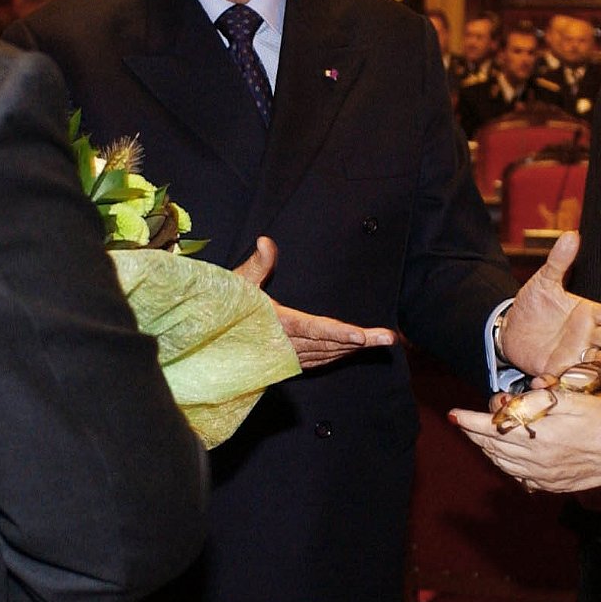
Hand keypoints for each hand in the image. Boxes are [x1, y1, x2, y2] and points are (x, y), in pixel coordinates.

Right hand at [234, 236, 395, 369]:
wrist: (211, 334)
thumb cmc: (227, 303)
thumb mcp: (239, 282)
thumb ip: (257, 264)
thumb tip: (266, 241)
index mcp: (277, 324)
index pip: (313, 328)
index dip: (338, 333)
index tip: (361, 336)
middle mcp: (284, 345)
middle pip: (329, 344)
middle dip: (361, 342)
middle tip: (389, 338)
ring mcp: (287, 356)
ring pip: (328, 354)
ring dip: (355, 349)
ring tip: (382, 340)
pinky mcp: (288, 360)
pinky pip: (319, 359)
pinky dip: (339, 353)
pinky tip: (355, 349)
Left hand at [450, 389, 600, 493]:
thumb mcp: (573, 399)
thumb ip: (538, 399)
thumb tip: (511, 401)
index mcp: (538, 435)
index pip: (492, 428)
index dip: (470, 421)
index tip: (455, 415)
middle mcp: (535, 458)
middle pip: (492, 446)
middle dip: (475, 433)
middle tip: (465, 422)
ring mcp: (542, 475)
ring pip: (501, 463)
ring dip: (487, 449)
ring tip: (480, 436)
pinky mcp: (550, 484)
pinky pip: (517, 476)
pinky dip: (505, 464)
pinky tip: (504, 455)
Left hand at [497, 231, 600, 377]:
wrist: (511, 328)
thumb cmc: (534, 305)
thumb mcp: (544, 282)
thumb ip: (559, 262)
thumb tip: (572, 235)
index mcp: (589, 314)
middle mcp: (588, 336)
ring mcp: (575, 355)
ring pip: (596, 360)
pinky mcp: (558, 370)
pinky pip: (565, 377)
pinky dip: (564, 379)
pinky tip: (561, 378)